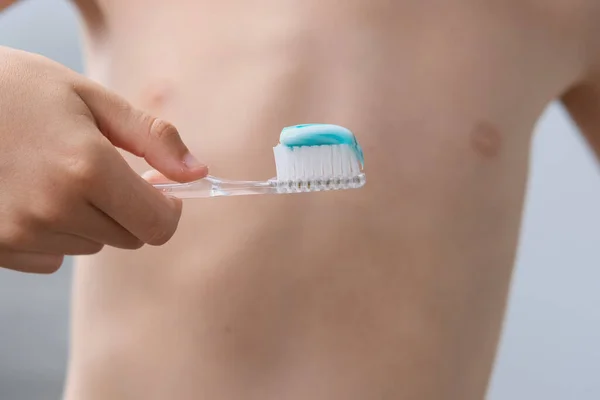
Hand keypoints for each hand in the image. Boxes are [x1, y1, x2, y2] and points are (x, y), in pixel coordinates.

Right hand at [0, 47, 207, 272]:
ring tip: (56, 174)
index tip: (160, 190)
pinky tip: (32, 195)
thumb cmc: (18, 89)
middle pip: (128, 237)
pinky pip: (52, 256)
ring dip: (89, 218)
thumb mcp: (92, 98)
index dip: (168, 209)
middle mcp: (54, 208)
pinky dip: (54, 233)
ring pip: (90, 244)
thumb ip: (152, 137)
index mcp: (87, 168)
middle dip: (128, 209)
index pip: (158, 225)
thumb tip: (198, 171)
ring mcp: (20, 232)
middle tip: (102, 170)